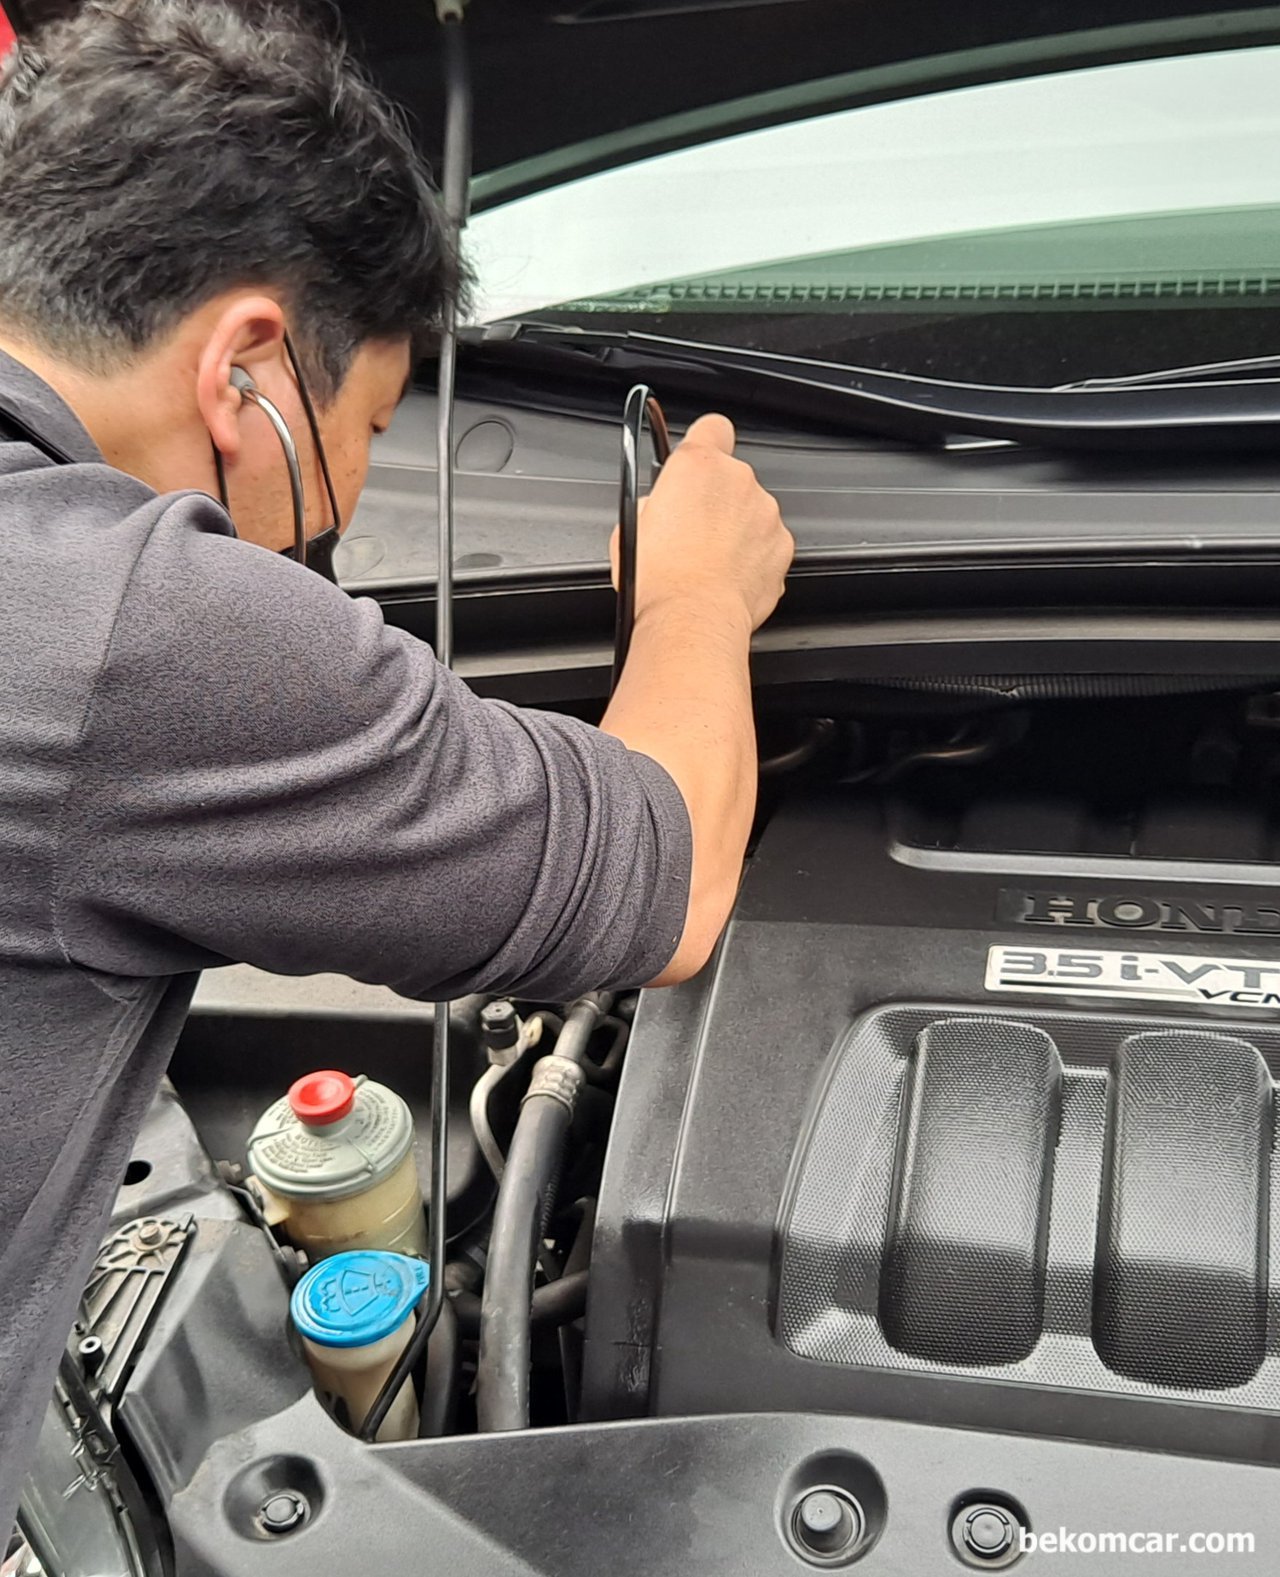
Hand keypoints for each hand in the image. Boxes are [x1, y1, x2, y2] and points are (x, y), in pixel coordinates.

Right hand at [611, 413, 793, 633]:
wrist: (693, 618)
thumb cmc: (660, 577)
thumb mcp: (632, 526)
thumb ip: (657, 501)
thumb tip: (662, 507)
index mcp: (699, 465)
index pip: (713, 427)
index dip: (705, 441)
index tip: (697, 459)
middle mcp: (739, 481)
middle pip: (731, 477)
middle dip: (716, 499)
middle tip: (691, 531)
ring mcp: (766, 514)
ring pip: (751, 512)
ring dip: (735, 529)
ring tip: (708, 561)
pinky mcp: (782, 547)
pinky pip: (766, 543)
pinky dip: (752, 556)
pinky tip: (727, 576)